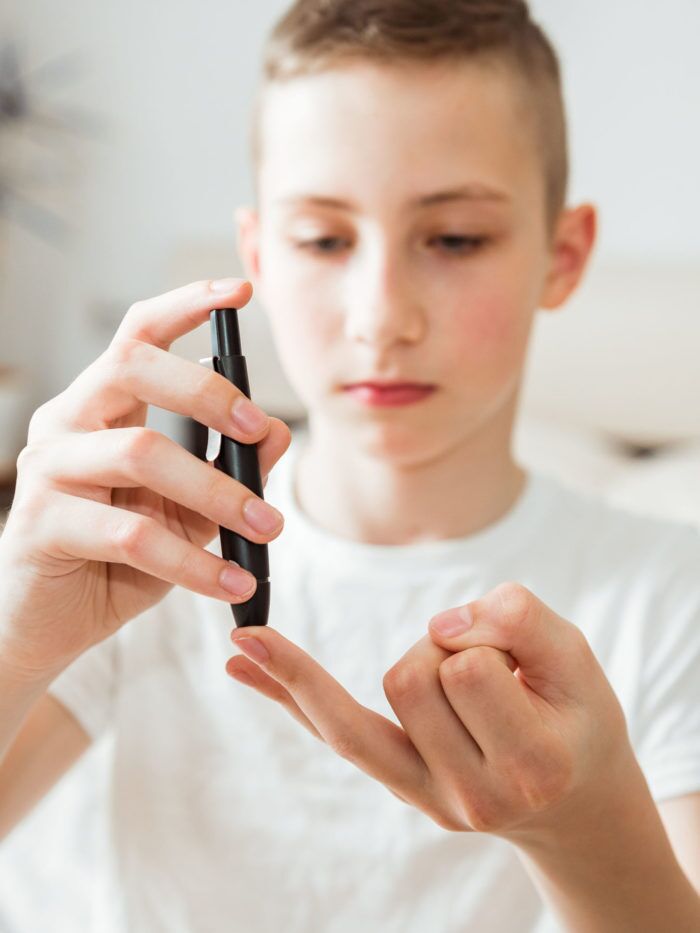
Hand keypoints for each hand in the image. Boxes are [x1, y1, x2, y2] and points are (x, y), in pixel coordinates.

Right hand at [0, 279, 290, 677]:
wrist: (51, 625)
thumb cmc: (117, 560)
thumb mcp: (187, 511)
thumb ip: (227, 469)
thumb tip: (279, 432)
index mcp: (101, 407)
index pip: (138, 336)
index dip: (187, 305)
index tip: (241, 291)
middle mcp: (68, 423)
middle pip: (134, 367)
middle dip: (208, 393)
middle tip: (259, 432)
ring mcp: (48, 469)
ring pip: (141, 452)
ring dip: (217, 491)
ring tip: (265, 528)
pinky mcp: (41, 524)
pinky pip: (131, 533)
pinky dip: (193, 561)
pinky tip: (231, 583)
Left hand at [226, 582, 634, 843]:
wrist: (575, 799)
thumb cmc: (576, 717)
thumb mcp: (576, 657)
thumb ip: (520, 620)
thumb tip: (439, 621)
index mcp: (528, 765)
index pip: (467, 669)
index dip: (483, 635)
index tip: (511, 651)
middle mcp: (470, 796)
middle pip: (407, 677)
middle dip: (445, 647)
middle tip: (492, 668)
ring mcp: (426, 799)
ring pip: (371, 692)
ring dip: (416, 661)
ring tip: (460, 678)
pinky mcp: (398, 785)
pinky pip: (333, 731)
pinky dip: (288, 689)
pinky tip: (241, 660)